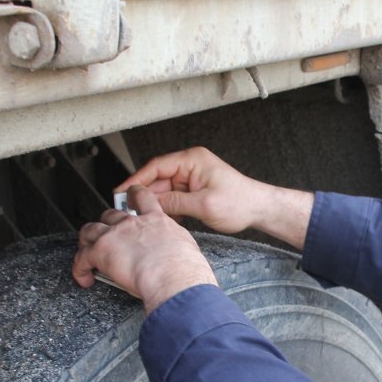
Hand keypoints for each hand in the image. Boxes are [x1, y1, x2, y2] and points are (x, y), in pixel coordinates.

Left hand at [72, 186, 217, 312]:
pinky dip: (79, 269)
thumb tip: (173, 252)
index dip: (133, 196)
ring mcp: (114, 235)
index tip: (130, 198)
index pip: (141, 197)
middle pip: (110, 215)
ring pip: (90, 230)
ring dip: (87, 241)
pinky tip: (84, 278)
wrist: (173, 276)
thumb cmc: (185, 268)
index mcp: (156, 220)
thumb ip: (173, 243)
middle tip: (108, 237)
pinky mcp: (100, 251)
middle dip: (106, 225)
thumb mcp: (186, 247)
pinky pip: (81, 258)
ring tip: (87, 252)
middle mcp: (133, 224)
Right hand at [120, 147, 313, 248]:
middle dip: (143, 195)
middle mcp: (190, 166)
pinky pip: (173, 198)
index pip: (156, 167)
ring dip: (155, 204)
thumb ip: (175, 203)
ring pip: (164, 190)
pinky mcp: (194, 190)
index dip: (136, 179)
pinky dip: (167, 209)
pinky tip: (162, 220)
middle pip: (157, 179)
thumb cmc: (240, 202)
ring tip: (143, 218)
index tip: (121, 191)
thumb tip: (151, 203)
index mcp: (192, 160)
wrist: (259, 209)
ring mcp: (192, 178)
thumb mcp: (204, 205)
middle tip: (128, 210)